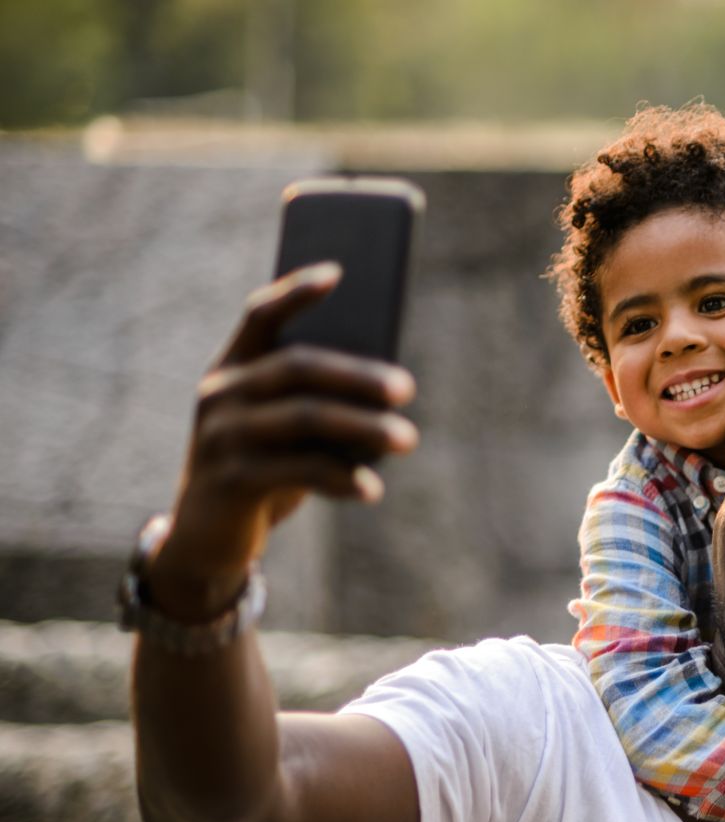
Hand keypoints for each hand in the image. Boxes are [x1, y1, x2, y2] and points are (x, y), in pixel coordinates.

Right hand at [148, 262, 418, 621]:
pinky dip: (343, 478)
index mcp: (232, 367)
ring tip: (408, 439)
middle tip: (407, 388)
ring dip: (364, 427)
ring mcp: (220, 435)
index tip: (339, 273)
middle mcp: (220, 392)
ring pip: (305, 417)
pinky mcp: (230, 479)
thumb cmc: (263, 466)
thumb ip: (315, 402)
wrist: (207, 535)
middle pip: (297, 366)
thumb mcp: (282, 428)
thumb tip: (387, 388)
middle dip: (359, 375)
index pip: (260, 315)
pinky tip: (374, 488)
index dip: (296, 292)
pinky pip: (299, 470)